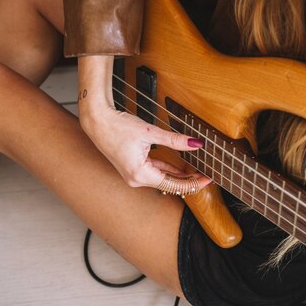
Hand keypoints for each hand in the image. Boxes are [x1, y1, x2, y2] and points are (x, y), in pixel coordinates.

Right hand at [82, 105, 209, 188]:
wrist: (97, 121)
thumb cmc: (118, 126)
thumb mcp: (151, 132)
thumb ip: (175, 140)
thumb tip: (195, 143)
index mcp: (140, 174)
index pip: (174, 185)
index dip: (194, 183)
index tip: (208, 179)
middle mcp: (135, 179)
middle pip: (169, 184)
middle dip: (189, 180)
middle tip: (208, 175)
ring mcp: (133, 175)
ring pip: (162, 179)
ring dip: (180, 176)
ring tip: (198, 173)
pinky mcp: (133, 168)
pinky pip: (155, 173)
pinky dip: (168, 171)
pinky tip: (181, 169)